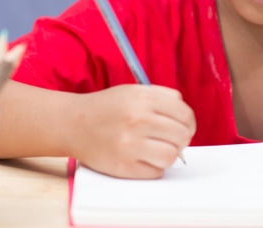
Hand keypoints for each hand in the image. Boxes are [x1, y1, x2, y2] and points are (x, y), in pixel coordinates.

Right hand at [69, 84, 195, 178]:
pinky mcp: (123, 166)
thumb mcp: (134, 91)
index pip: (184, 115)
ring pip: (171, 156)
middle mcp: (137, 121)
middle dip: (181, 139)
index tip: (184, 127)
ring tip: (156, 148)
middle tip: (170, 139)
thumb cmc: (108, 108)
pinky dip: (154, 166)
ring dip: (168, 154)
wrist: (74, 124)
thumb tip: (185, 117)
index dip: (189, 123)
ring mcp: (129, 145)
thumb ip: (163, 97)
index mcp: (143, 99)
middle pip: (181, 136)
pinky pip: (155, 172)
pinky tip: (142, 157)